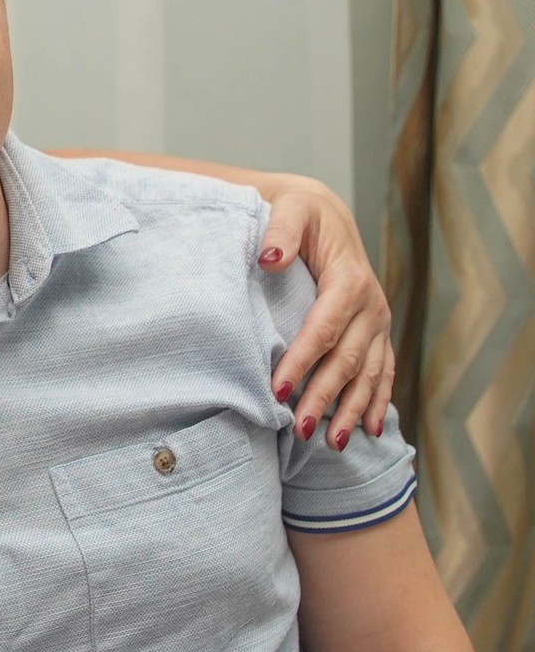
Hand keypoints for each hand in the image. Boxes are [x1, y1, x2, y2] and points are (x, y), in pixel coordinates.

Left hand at [256, 175, 393, 446]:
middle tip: (300, 429)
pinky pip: (383, 371)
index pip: (323, 328)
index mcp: (348, 279)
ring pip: (368, 374)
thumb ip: (281, 231)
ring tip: (332, 443)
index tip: (278, 389)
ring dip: (352, 410)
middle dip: (324, 397)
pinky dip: (378, 401)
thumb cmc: (299, 212)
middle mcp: (370, 306)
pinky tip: (371, 430)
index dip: (302, 360)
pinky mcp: (377, 332)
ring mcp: (377, 322)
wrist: (323, 212)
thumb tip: (269, 258)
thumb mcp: (290, 209)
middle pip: (346, 360)